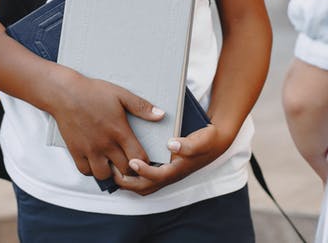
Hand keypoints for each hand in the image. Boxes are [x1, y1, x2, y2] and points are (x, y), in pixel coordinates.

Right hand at [45, 71, 164, 181]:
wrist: (65, 93)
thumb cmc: (93, 92)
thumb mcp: (121, 95)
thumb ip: (142, 107)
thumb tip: (160, 115)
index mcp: (119, 131)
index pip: (139, 158)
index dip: (145, 162)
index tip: (144, 159)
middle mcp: (105, 144)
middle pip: (124, 170)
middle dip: (130, 169)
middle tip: (130, 164)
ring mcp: (89, 149)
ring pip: (104, 175)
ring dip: (110, 172)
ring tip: (112, 164)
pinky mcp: (76, 151)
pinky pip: (85, 171)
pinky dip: (91, 170)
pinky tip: (95, 161)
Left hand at [111, 124, 233, 195]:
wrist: (215, 142)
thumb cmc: (207, 140)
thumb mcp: (202, 140)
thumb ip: (189, 144)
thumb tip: (171, 144)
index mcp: (178, 170)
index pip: (158, 176)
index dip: (144, 171)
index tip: (132, 161)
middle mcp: (170, 176)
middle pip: (145, 187)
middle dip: (128, 182)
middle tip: (112, 170)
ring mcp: (166, 175)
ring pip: (143, 186)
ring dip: (128, 182)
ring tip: (112, 170)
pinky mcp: (163, 170)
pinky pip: (144, 180)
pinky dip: (132, 177)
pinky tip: (121, 165)